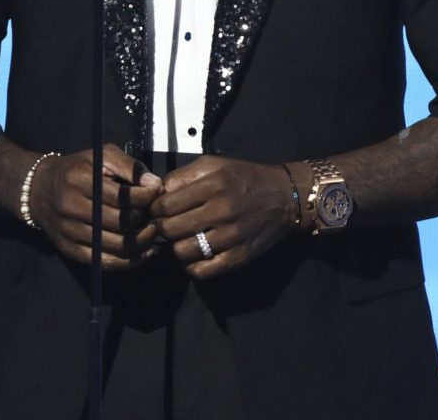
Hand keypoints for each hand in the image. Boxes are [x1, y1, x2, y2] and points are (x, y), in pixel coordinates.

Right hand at [29, 144, 161, 268]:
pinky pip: (104, 262)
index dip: (146, 197)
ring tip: (153, 231)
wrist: (39, 189)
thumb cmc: (78, 168)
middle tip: (156, 214)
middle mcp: (72, 207)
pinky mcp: (70, 250)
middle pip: (120, 222)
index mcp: (80, 179)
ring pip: (116, 245)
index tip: (157, 192)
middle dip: (145, 219)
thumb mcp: (101, 155)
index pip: (121, 196)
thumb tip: (156, 184)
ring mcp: (70, 232)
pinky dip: (128, 262)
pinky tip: (143, 253)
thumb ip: (129, 166)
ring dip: (142, 242)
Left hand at [149, 156, 295, 278]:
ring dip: (176, 247)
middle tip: (165, 226)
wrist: (283, 196)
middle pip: (171, 229)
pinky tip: (194, 255)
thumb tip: (155, 192)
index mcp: (213, 185)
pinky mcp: (240, 257)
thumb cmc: (243, 177)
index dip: (154, 209)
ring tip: (181, 239)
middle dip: (161, 229)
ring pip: (183, 252)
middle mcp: (222, 211)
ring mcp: (231, 237)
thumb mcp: (214, 165)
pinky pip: (203, 271)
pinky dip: (191, 266)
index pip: (166, 205)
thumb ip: (183, 176)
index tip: (156, 210)